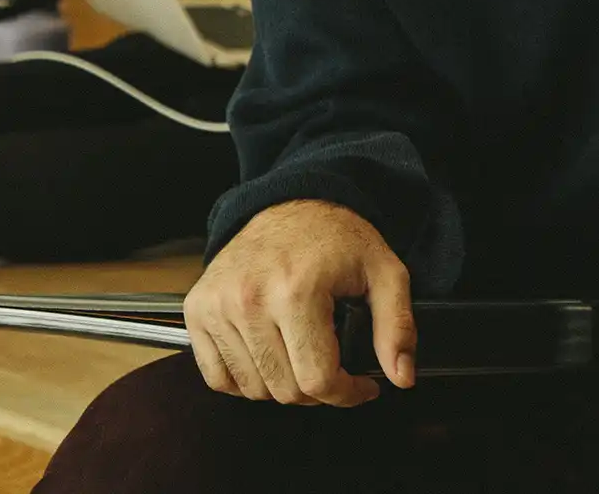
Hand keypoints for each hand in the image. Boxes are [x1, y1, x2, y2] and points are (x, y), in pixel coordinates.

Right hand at [183, 199, 415, 406]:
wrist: (291, 205)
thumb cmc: (337, 238)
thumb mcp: (385, 273)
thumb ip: (397, 327)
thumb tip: (400, 376)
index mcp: (297, 291)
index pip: (317, 379)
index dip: (347, 394)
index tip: (362, 386)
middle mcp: (250, 301)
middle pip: (285, 390)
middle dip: (318, 391)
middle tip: (334, 367)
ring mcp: (218, 307)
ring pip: (253, 389)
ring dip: (283, 385)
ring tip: (303, 356)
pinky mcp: (198, 310)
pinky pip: (218, 377)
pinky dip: (245, 380)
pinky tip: (271, 358)